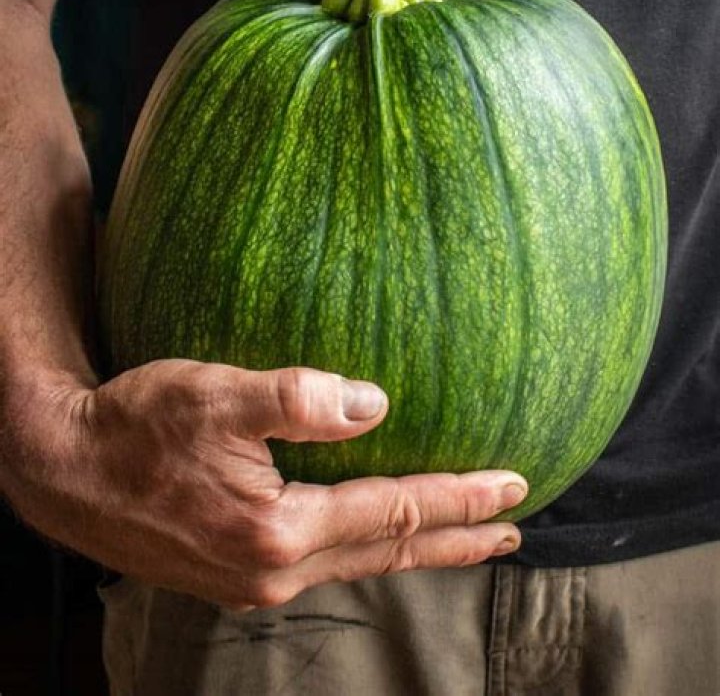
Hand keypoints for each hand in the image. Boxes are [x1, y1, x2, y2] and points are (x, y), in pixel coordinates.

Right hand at [4, 361, 526, 610]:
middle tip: (512, 531)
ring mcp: (253, 579)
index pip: (393, 512)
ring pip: (358, 563)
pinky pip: (324, 563)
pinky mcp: (235, 572)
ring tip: (460, 538)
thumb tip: (376, 404)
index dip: (460, 499)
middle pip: (387, 552)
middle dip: (456, 539)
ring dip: (415, 548)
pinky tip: (371, 535)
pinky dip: (365, 548)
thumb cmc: (136, 426)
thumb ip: (299, 400)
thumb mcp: (216, 396)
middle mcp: (272, 570)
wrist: (65, 469)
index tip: (514, 487)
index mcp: (277, 530)